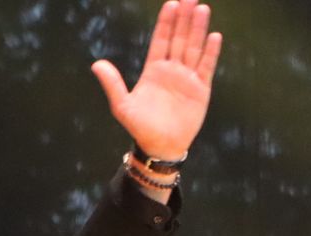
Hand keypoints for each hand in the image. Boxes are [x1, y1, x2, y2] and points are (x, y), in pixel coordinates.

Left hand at [90, 0, 222, 159]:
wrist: (160, 147)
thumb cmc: (140, 128)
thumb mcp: (122, 105)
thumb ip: (112, 83)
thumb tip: (96, 64)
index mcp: (153, 70)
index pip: (161, 40)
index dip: (166, 22)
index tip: (171, 3)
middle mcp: (171, 70)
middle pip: (179, 39)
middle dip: (184, 18)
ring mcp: (187, 78)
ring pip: (193, 48)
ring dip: (198, 29)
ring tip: (202, 9)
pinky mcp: (200, 90)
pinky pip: (206, 67)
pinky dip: (210, 53)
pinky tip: (213, 37)